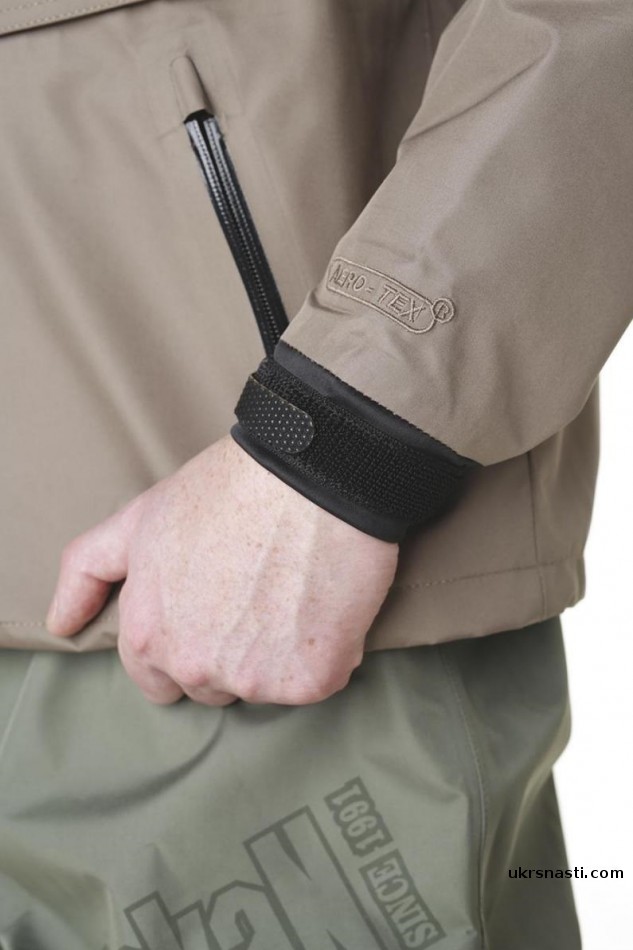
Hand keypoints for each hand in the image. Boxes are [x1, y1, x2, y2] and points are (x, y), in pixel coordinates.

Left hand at [46, 435, 397, 705]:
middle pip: (213, 687)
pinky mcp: (312, 679)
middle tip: (255, 592)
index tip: (212, 609)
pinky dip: (325, 650)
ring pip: (266, 687)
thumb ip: (87, 571)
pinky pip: (318, 678)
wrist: (308, 475)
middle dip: (231, 653)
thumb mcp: (140, 519)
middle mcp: (198, 669)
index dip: (185, 642)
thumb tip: (60, 623)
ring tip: (291, 589)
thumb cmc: (225, 490)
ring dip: (280, 653)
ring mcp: (257, 680)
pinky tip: (324, 601)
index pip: (158, 681)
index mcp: (150, 638)